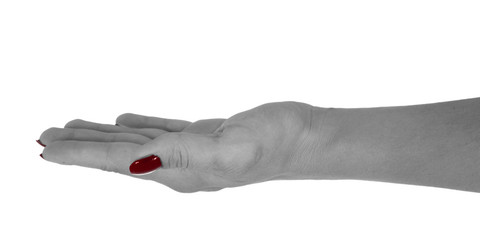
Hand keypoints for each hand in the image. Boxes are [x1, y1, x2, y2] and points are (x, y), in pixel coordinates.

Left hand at [39, 102, 314, 191]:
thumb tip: (141, 162)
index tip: (47, 148)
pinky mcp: (203, 136)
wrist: (301, 137)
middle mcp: (179, 165)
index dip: (80, 155)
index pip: (118, 162)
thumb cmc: (272, 144)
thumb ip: (184, 155)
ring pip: (136, 143)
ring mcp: (191, 151)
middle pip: (119, 156)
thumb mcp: (229, 150)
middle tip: (47, 137)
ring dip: (104, 138)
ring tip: (75, 130)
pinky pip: (159, 132)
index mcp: (179, 169)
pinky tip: (123, 124)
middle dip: (81, 147)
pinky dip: (136, 128)